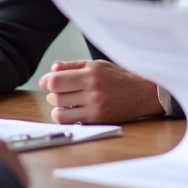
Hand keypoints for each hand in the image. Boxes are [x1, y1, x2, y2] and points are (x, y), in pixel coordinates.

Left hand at [37, 60, 163, 123]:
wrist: (142, 93)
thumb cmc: (119, 77)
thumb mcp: (97, 65)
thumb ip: (73, 66)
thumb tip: (52, 69)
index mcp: (91, 73)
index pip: (56, 81)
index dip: (46, 82)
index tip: (45, 82)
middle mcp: (92, 90)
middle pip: (56, 97)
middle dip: (52, 94)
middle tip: (58, 91)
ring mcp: (95, 107)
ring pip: (60, 112)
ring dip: (57, 107)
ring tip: (65, 102)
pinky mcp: (97, 120)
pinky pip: (71, 122)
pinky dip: (66, 116)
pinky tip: (72, 110)